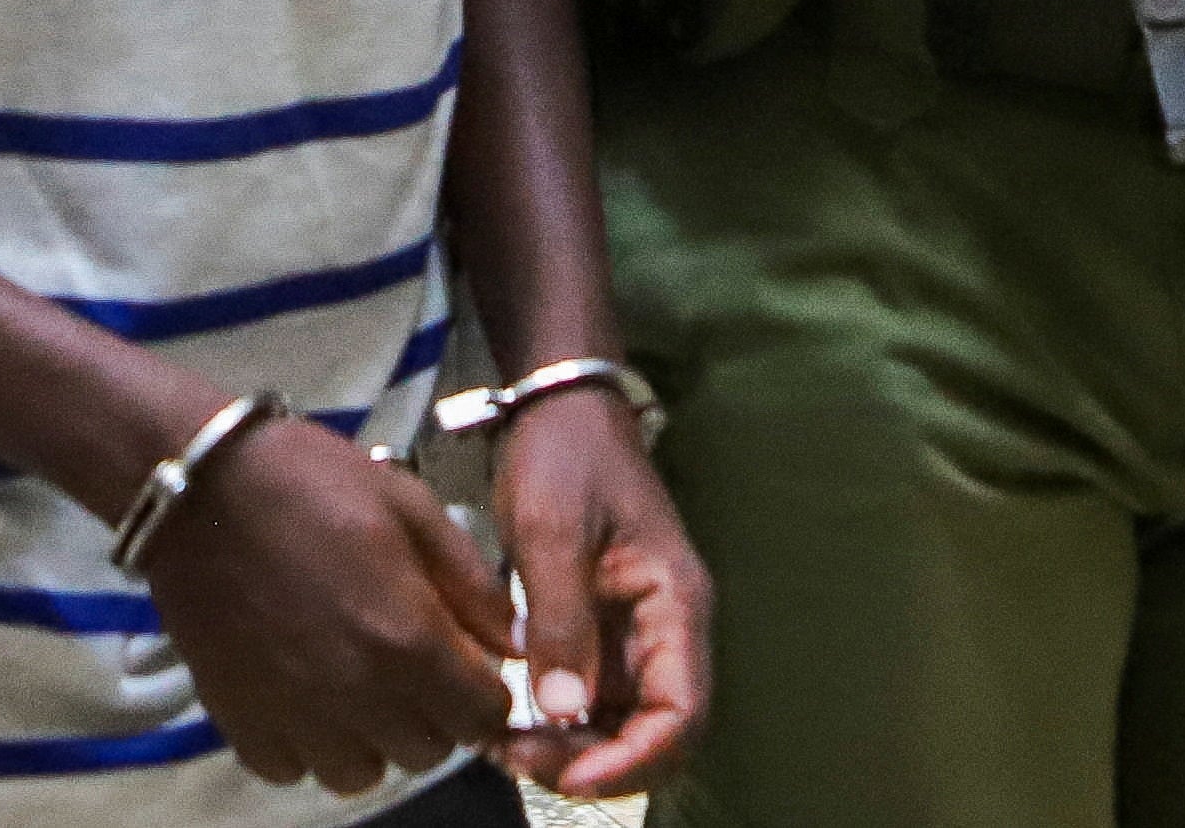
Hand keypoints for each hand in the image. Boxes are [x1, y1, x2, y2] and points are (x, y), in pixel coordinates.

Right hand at [136, 414, 516, 796]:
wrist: (199, 485)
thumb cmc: (309, 482)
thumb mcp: (410, 506)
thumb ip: (472, 582)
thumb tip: (513, 641)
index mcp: (408, 638)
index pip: (483, 717)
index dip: (484, 692)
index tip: (466, 665)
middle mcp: (357, 692)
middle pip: (427, 750)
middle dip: (432, 713)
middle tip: (408, 661)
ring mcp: (295, 713)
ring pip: (361, 773)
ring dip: (370, 739)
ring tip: (355, 682)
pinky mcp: (241, 719)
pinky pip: (291, 769)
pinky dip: (304, 744)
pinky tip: (302, 692)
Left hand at [487, 389, 710, 799]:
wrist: (557, 408)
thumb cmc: (564, 456)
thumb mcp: (554, 530)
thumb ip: (560, 619)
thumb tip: (563, 712)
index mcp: (675, 605)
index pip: (682, 713)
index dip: (634, 759)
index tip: (570, 775)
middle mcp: (664, 631)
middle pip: (652, 731)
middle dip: (593, 763)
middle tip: (515, 758)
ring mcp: (632, 635)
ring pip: (618, 724)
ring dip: (570, 750)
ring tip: (502, 745)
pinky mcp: (598, 632)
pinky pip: (588, 698)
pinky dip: (553, 721)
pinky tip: (503, 719)